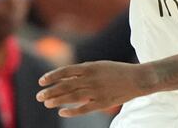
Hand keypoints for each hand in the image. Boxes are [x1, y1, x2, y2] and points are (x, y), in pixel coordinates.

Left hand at [36, 61, 151, 116]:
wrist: (138, 79)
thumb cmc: (116, 71)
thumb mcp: (99, 65)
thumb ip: (83, 71)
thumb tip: (66, 76)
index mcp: (89, 67)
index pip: (65, 71)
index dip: (52, 76)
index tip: (41, 81)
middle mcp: (91, 78)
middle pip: (66, 85)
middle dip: (51, 91)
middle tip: (39, 96)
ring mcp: (97, 91)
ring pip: (72, 97)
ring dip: (58, 100)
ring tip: (47, 103)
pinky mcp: (103, 102)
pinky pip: (84, 108)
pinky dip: (72, 111)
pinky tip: (62, 112)